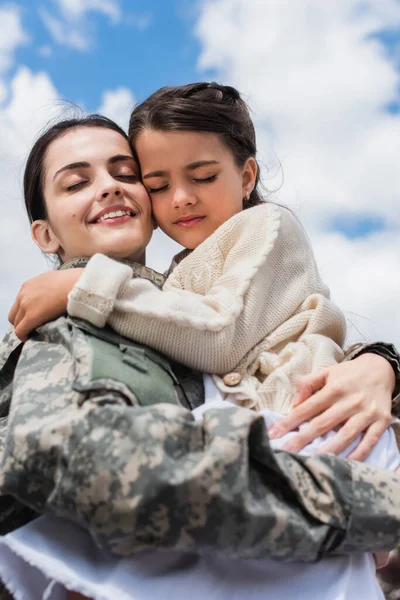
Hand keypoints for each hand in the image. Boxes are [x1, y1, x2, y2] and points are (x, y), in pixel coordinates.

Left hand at [9, 269, 83, 340]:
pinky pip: (20, 330)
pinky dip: (24, 336)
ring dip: (24, 329)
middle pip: (14, 314)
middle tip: (33, 327)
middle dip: (22, 322)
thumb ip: (48, 289)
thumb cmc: (74, 281)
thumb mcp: (55, 280)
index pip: (19, 303)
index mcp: (29, 285)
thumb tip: (54, 295)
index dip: (25, 313)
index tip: (35, 318)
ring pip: (16, 323)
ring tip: (35, 333)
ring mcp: (26, 305)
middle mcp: (23, 294)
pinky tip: (32, 338)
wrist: (78, 284)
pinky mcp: (31, 316)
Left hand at [268, 353, 393, 460]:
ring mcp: (366, 413)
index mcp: (334, 388)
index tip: (274, 434)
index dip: (289, 421)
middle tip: (286, 452)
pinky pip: (369, 441)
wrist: (382, 368)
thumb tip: (294, 404)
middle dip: (303, 439)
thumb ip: (307, 383)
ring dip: (329, 450)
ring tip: (313, 462)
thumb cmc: (349, 373)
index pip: (307, 408)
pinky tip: (346, 464)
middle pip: (323, 423)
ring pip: (345, 435)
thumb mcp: (327, 371)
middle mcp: (350, 401)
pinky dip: (359, 454)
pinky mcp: (381, 422)